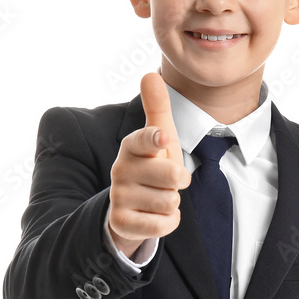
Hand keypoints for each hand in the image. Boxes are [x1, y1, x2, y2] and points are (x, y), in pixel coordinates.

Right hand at [108, 73, 191, 256]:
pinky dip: (168, 222)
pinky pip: (162, 225)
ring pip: (169, 201)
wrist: (132, 206)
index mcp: (131, 146)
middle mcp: (121, 169)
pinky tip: (156, 215)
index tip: (164, 138)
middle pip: (171, 177)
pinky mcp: (121, 221)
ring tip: (159, 197)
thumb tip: (149, 74)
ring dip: (172, 203)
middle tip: (168, 181)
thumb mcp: (158, 138)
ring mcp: (119, 196)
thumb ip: (157, 108)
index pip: (142, 140)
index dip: (155, 139)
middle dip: (179, 181)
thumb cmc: (151, 165)